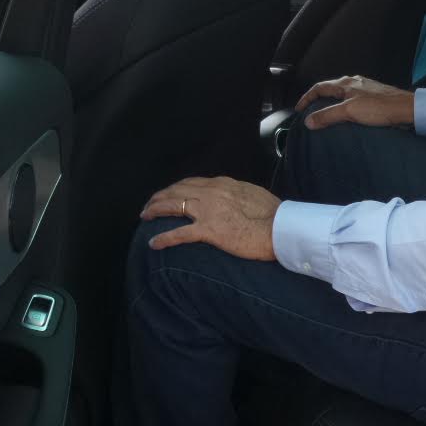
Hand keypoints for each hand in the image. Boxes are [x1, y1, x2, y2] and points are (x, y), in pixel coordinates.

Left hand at [141, 177, 279, 260]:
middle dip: (160, 196)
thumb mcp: (254, 195)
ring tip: (145, 216)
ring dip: (155, 210)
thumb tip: (235, 200)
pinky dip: (163, 238)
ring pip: (173, 206)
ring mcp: (208, 210)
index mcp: (223, 184)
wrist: (280, 227)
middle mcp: (211, 193)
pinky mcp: (208, 230)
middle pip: (177, 190)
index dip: (176, 188)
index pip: (192, 182)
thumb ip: (238, 195)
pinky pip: (179, 233)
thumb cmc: (273, 214)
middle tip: (150, 204)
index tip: (170, 193)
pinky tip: (153, 243)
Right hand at [296, 75, 413, 130]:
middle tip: (311, 112)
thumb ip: (328, 116)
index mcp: (346, 83)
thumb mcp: (349, 111)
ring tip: (328, 117)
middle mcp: (355, 83)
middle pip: (331, 90)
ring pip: (343, 95)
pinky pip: (354, 101)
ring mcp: (366, 89)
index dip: (307, 98)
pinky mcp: (375, 98)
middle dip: (319, 100)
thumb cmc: (380, 108)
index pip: (319, 87)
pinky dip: (346, 108)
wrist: (407, 109)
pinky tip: (350, 118)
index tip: (299, 109)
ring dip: (333, 104)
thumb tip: (309, 121)